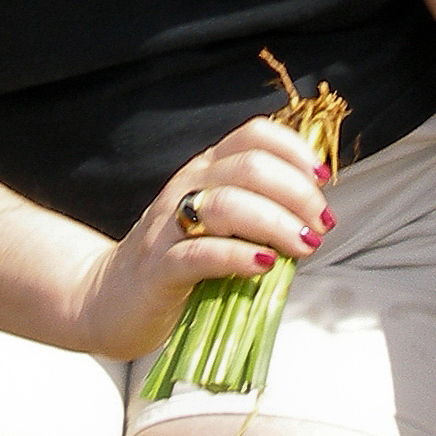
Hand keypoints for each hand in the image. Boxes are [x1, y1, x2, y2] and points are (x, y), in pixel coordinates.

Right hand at [72, 116, 330, 359]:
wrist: (112, 299)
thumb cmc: (181, 262)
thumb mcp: (221, 224)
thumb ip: (261, 213)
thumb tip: (316, 217)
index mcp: (206, 170)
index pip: (254, 135)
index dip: (295, 151)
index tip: (323, 181)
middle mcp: (187, 187)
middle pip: (249, 168)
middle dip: (297, 193)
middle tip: (319, 226)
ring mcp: (168, 226)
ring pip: (227, 204)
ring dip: (276, 223)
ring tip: (303, 246)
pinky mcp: (158, 268)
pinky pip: (199, 254)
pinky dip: (237, 257)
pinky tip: (264, 265)